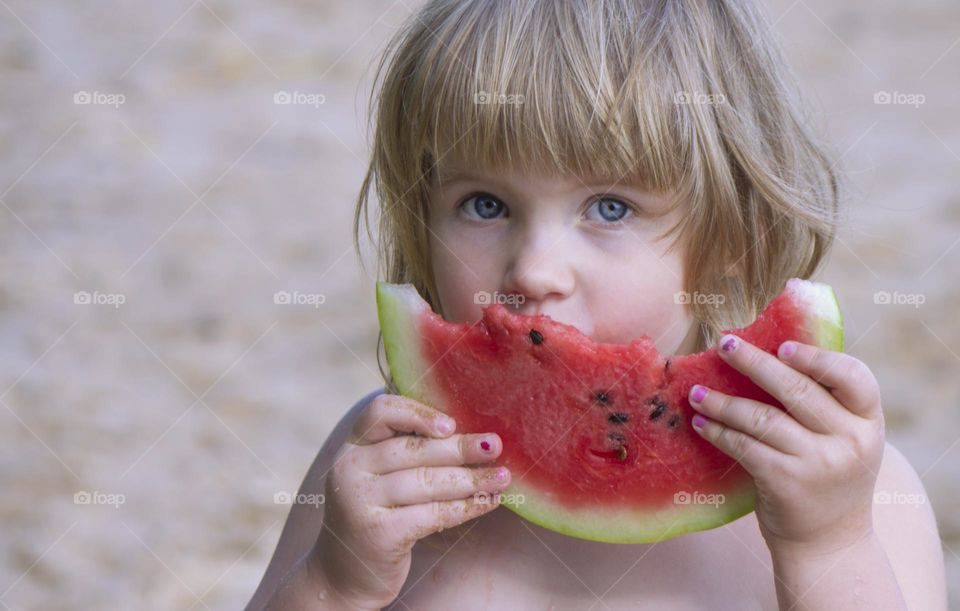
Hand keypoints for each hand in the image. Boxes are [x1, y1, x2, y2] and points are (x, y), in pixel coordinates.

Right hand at [312, 393, 508, 608]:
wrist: (344, 573)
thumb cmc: (376, 514)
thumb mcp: (379, 476)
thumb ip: (406, 450)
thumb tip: (470, 432)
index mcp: (351, 446)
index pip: (381, 411)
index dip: (418, 413)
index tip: (452, 424)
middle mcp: (350, 469)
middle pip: (414, 449)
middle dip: (460, 448)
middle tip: (496, 446)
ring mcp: (360, 502)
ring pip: (427, 481)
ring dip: (472, 479)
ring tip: (502, 477)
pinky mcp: (379, 533)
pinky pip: (432, 514)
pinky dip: (466, 507)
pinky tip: (488, 503)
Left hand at [686, 334, 884, 554]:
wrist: (830, 544)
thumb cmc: (830, 477)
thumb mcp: (846, 439)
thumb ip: (825, 404)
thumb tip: (769, 352)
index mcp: (868, 421)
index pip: (853, 376)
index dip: (816, 357)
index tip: (781, 345)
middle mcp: (850, 440)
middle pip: (796, 389)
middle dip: (754, 362)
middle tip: (724, 344)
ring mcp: (818, 462)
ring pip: (761, 417)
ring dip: (722, 401)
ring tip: (696, 392)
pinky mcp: (786, 481)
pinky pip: (743, 445)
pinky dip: (718, 431)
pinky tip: (701, 423)